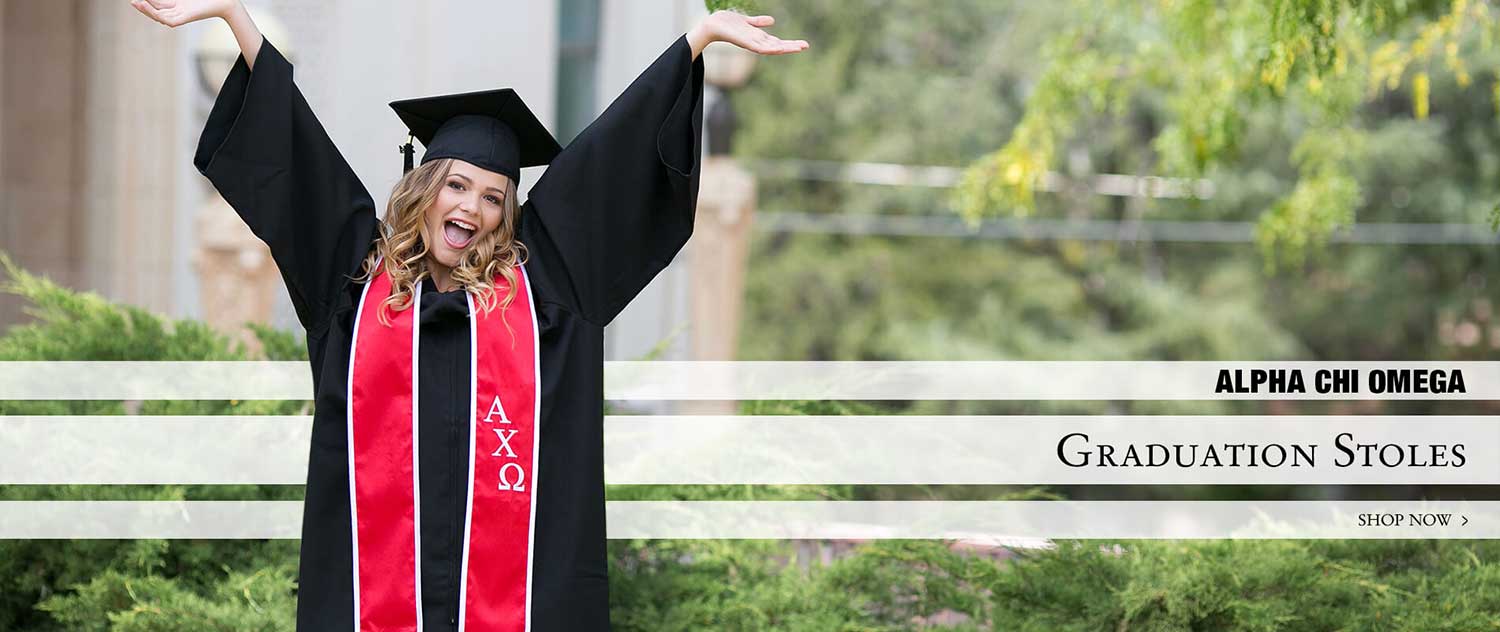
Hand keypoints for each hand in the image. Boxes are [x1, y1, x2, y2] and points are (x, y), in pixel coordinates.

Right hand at [130, 0, 236, 27]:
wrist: (222, 2)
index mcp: (176, 5)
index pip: (156, 2)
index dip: (147, 0)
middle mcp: (175, 12)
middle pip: (154, 8)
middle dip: (142, 5)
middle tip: (132, 0)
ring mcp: (178, 17)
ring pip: (156, 15)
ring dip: (144, 9)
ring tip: (135, 2)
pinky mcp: (181, 20)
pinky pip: (164, 18)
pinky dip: (153, 12)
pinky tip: (145, 5)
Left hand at [687, 11, 809, 59]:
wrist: (712, 25)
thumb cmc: (728, 23)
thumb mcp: (747, 21)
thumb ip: (759, 22)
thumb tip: (772, 21)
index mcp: (758, 37)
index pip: (778, 41)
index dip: (790, 42)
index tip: (803, 44)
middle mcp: (756, 42)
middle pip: (778, 45)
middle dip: (792, 46)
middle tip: (806, 46)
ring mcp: (751, 43)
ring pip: (772, 47)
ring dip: (785, 47)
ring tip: (798, 47)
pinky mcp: (745, 43)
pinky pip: (759, 47)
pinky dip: (770, 48)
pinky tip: (779, 47)